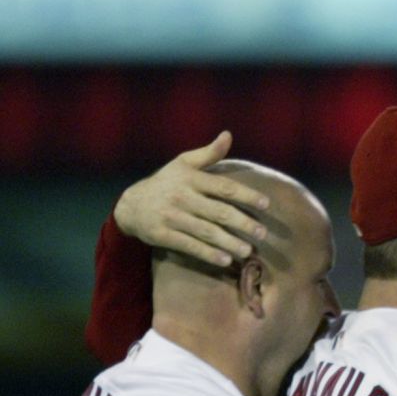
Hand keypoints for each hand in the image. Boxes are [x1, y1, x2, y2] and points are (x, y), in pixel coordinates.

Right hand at [114, 132, 268, 267]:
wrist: (130, 205)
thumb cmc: (166, 183)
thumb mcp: (184, 164)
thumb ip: (209, 153)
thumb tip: (228, 135)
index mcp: (190, 179)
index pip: (224, 187)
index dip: (247, 195)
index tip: (266, 204)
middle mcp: (181, 197)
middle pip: (219, 212)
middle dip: (243, 223)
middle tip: (263, 234)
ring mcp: (170, 217)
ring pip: (206, 232)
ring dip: (229, 242)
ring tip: (248, 252)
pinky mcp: (161, 235)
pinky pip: (189, 246)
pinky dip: (208, 254)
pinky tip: (226, 261)